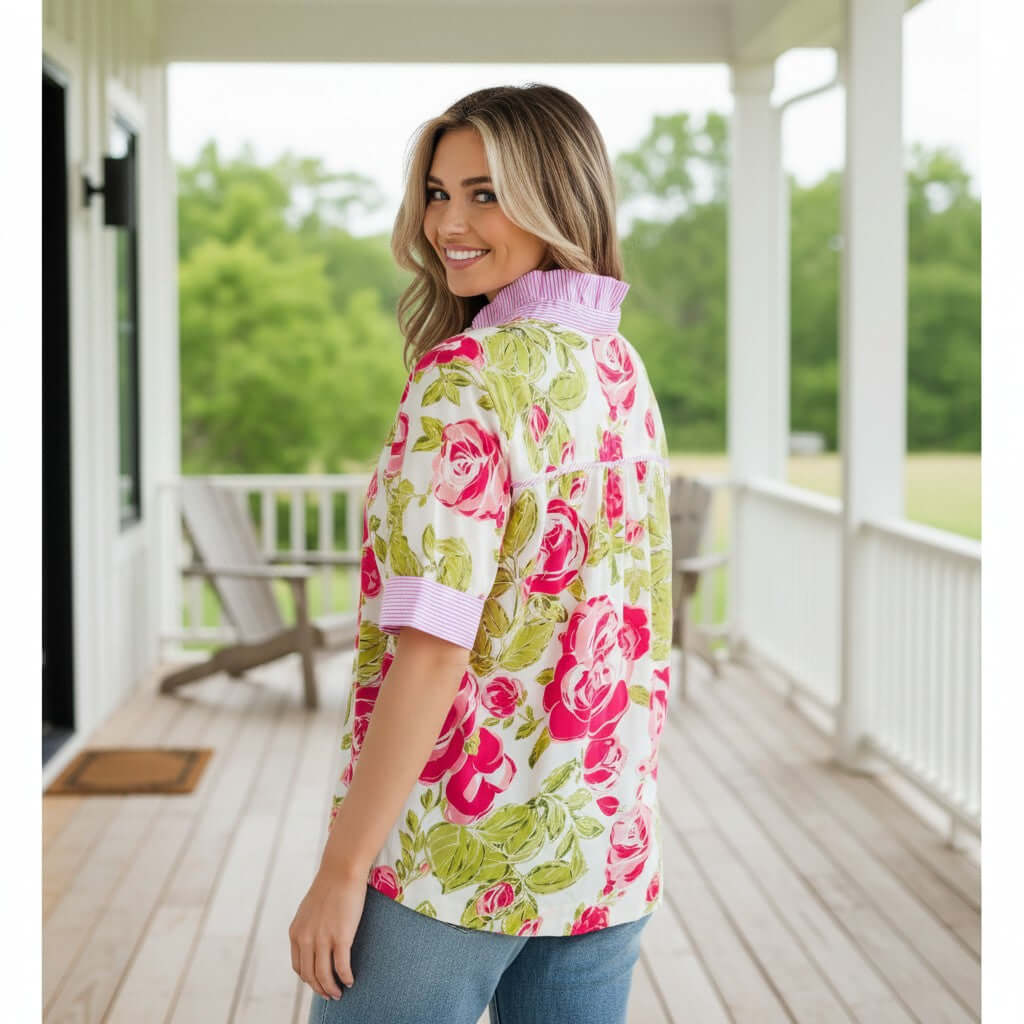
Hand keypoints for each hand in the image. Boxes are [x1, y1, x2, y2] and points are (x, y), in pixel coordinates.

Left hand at [289, 868, 366, 1000]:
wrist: (341, 870)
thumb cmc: (329, 886)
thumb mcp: (309, 910)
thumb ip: (308, 928)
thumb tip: (315, 943)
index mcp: (296, 932)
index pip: (299, 967)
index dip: (309, 979)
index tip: (319, 983)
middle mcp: (305, 939)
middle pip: (310, 975)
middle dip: (320, 989)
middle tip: (331, 995)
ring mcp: (322, 938)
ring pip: (324, 976)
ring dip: (332, 989)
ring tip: (340, 992)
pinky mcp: (340, 937)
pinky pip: (341, 966)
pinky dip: (345, 977)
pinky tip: (351, 980)